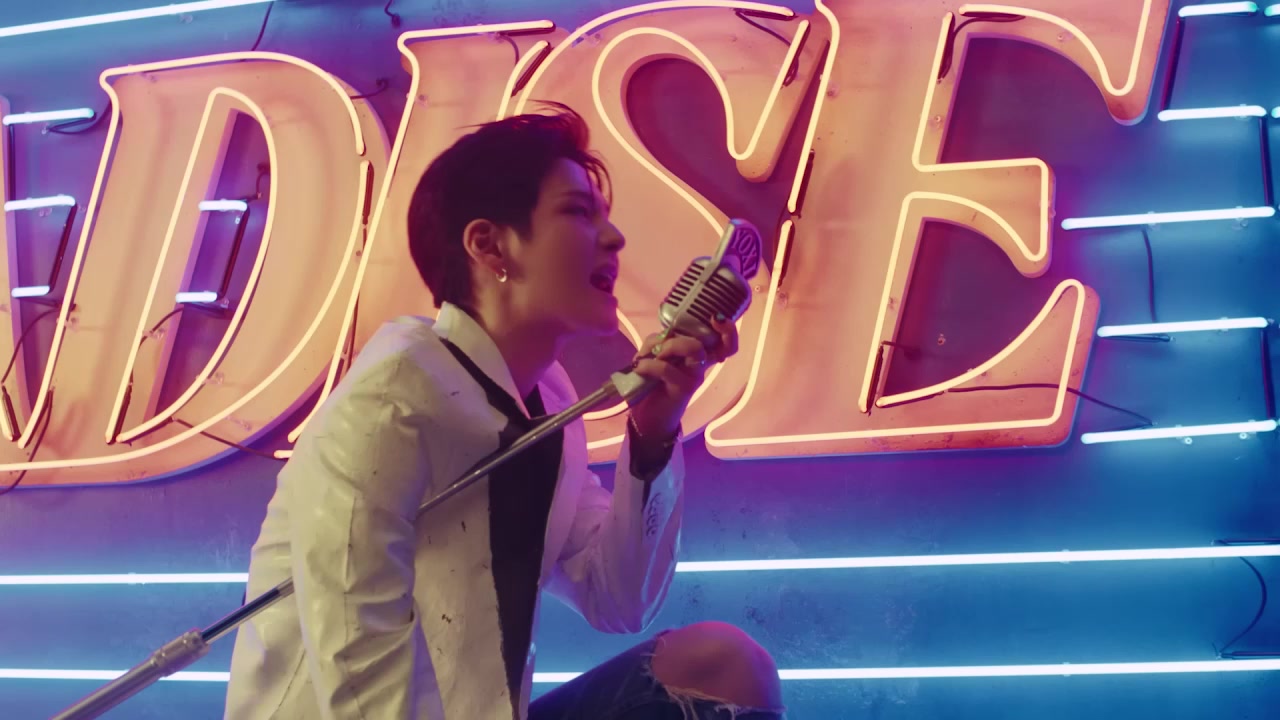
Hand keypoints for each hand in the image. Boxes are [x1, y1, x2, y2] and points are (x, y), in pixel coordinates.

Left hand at [628, 316, 739, 438]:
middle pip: (704, 339)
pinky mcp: (684, 389)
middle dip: (677, 338)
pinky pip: (668, 368)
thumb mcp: (653, 356)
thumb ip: (659, 341)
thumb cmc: (652, 384)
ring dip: (666, 348)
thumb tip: (661, 335)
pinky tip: (638, 368)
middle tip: (657, 349)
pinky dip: (649, 364)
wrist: (649, 418)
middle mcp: (701, 364)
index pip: (724, 341)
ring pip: (693, 349)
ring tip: (646, 359)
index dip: (728, 329)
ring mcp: (695, 377)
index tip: (716, 318)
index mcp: (697, 354)